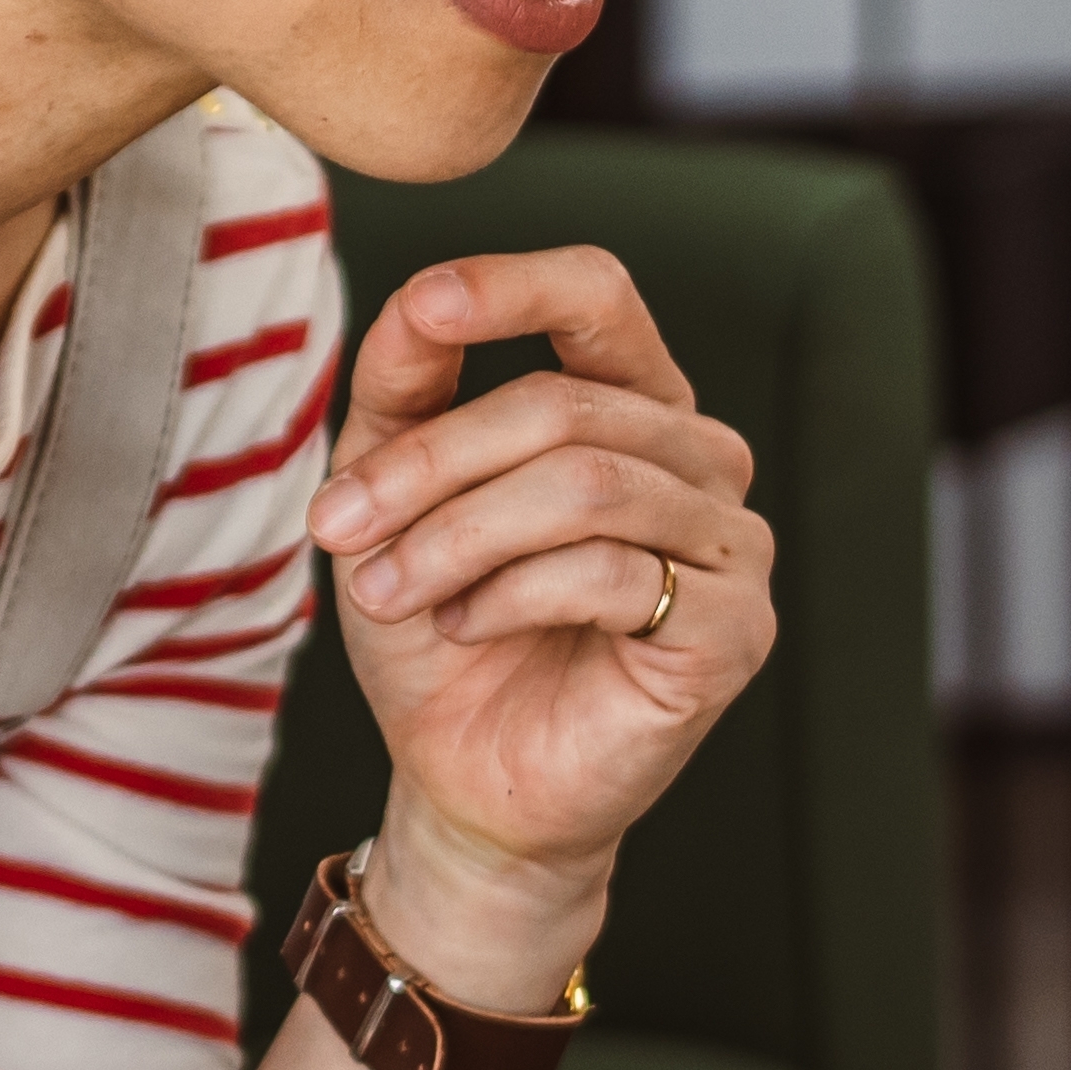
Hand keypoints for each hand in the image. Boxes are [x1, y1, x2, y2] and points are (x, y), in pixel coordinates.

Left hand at [301, 248, 764, 958]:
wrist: (470, 783)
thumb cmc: (448, 635)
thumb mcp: (397, 499)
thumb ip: (406, 393)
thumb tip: (418, 304)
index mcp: (630, 406)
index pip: (599, 298)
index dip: (516, 286)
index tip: (427, 305)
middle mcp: (697, 460)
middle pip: (564, 405)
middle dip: (430, 464)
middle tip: (337, 524)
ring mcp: (728, 544)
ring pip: (586, 485)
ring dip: (456, 537)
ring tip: (383, 589)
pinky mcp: (734, 629)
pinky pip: (612, 573)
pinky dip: (510, 596)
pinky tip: (465, 628)